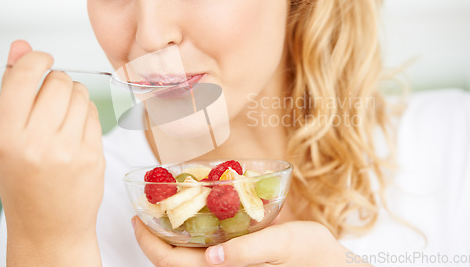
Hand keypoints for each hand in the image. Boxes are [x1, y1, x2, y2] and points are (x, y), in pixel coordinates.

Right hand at [0, 40, 104, 265]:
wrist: (49, 225)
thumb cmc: (24, 180)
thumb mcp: (6, 136)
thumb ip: (14, 88)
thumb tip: (20, 45)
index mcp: (6, 135)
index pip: (26, 75)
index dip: (37, 59)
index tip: (42, 60)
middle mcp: (36, 142)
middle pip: (59, 81)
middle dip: (58, 82)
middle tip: (51, 101)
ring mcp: (68, 150)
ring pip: (81, 94)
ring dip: (75, 97)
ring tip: (63, 119)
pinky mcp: (93, 156)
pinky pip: (94, 113)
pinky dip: (87, 115)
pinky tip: (76, 132)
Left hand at [131, 216, 368, 266]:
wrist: (332, 264)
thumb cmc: (313, 255)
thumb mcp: (284, 245)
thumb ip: (249, 251)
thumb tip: (212, 256)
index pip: (176, 265)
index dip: (150, 246)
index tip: (137, 220)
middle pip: (175, 262)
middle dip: (154, 239)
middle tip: (144, 209)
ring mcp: (231, 266)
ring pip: (188, 257)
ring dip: (171, 235)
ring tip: (162, 208)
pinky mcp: (239, 259)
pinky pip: (206, 249)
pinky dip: (193, 233)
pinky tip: (195, 213)